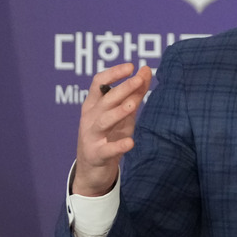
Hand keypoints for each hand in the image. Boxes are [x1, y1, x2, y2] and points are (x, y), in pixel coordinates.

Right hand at [72, 63, 151, 195]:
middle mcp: (90, 118)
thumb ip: (135, 92)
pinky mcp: (96, 155)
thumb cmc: (109, 134)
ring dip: (118, 112)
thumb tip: (146, 69)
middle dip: (122, 89)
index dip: (114, 73)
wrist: (92, 170)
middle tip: (139, 79)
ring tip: (133, 105)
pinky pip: (106, 150)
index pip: (99, 83)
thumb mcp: (123, 112)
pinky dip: (118, 146)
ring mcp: (91, 136)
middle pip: (105, 100)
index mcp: (94, 104)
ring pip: (103, 121)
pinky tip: (130, 143)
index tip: (131, 66)